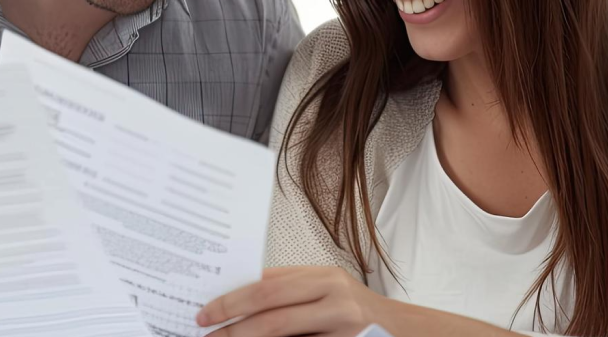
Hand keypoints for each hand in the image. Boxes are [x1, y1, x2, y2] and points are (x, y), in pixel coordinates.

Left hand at [196, 266, 388, 336]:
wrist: (401, 331)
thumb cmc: (355, 311)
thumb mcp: (325, 292)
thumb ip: (289, 292)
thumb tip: (237, 300)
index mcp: (323, 276)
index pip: (267, 281)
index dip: (233, 296)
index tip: (208, 310)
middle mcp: (333, 295)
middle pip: (270, 303)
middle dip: (232, 319)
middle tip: (206, 329)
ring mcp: (342, 321)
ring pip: (281, 329)